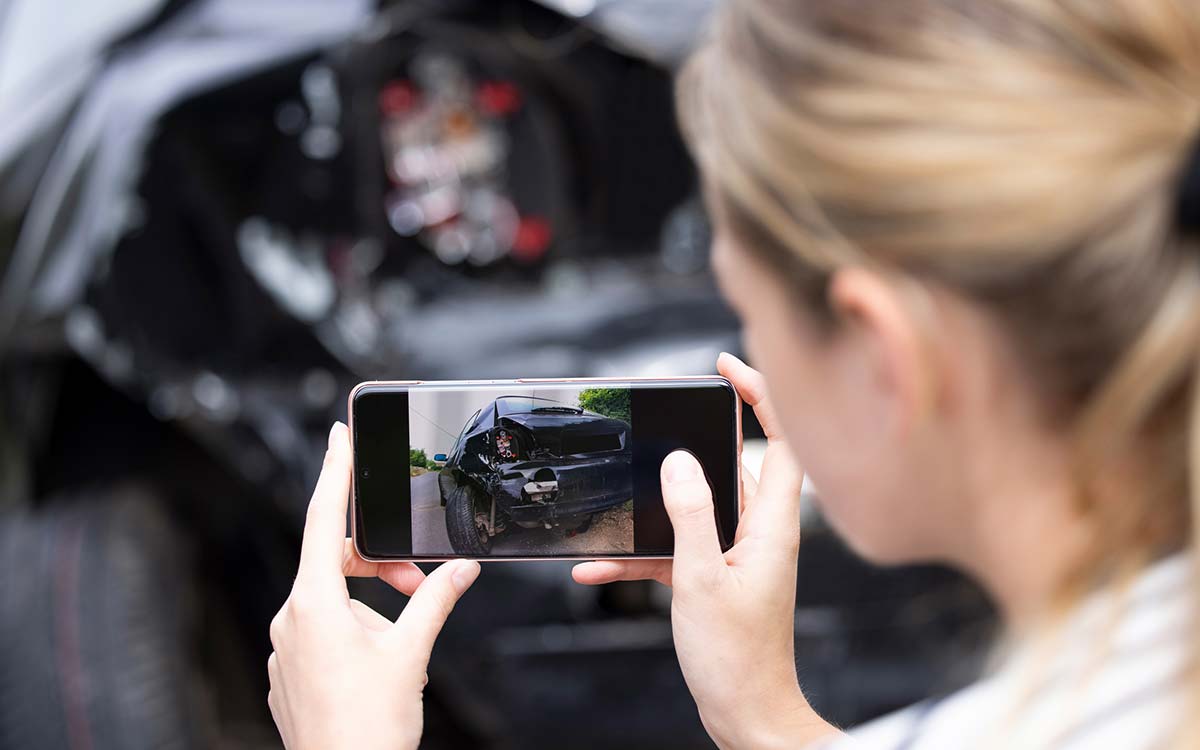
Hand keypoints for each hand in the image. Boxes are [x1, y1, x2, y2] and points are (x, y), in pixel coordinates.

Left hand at [268, 422, 479, 749]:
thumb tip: (460, 568)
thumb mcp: (412, 654)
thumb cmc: (369, 730)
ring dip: (371, 601)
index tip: (338, 437)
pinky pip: (320, 629)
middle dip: (379, 561)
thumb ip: (436, 600)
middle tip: (418, 579)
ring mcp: (285, 648)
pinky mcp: (288, 672)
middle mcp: (290, 619)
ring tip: (404, 638)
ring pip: (331, 598)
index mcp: (314, 603)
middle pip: (333, 560)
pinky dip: (354, 627)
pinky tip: (379, 660)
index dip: (333, 472)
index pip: (323, 519)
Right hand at [573, 353, 839, 748]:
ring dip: (659, 504)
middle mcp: (761, 532)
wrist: (747, 714)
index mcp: (772, 525)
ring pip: (700, 507)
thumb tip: (679, 460)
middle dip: (698, 439)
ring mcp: (739, 554)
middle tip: (666, 414)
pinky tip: (599, 567)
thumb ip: (690, 515)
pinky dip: (642, 552)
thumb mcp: (701, 578)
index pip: (782, 439)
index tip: (726, 366)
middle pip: (736, 464)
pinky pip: (678, 549)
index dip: (763, 394)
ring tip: (621, 494)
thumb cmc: (737, 658)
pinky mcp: (718, 577)